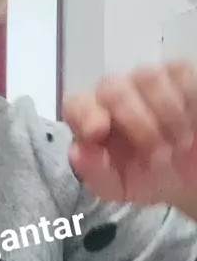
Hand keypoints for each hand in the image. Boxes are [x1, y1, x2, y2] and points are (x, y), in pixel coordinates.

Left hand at [62, 62, 196, 208]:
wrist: (191, 179)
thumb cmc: (150, 179)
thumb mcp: (121, 187)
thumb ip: (95, 173)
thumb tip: (76, 152)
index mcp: (93, 120)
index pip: (76, 104)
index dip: (84, 113)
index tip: (97, 132)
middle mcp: (115, 94)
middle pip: (112, 90)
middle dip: (137, 125)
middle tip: (158, 157)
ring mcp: (147, 79)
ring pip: (148, 78)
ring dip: (167, 117)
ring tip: (178, 144)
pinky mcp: (178, 73)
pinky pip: (180, 76)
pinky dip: (188, 106)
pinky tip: (191, 125)